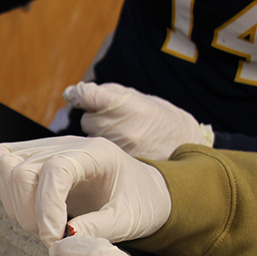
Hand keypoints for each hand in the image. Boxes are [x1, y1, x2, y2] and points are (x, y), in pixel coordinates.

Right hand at [0, 136, 170, 246]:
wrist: (141, 190)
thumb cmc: (139, 201)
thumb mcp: (129, 219)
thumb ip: (99, 228)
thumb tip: (66, 236)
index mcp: (96, 153)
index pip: (55, 169)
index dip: (46, 207)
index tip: (52, 238)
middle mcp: (66, 145)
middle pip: (22, 170)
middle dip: (28, 213)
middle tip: (49, 236)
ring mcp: (45, 148)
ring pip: (5, 167)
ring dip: (15, 205)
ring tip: (40, 225)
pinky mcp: (30, 157)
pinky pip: (1, 164)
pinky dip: (5, 191)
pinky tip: (27, 210)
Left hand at [63, 82, 213, 159]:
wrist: (184, 147)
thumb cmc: (161, 118)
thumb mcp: (141, 98)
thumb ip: (109, 93)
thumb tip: (77, 91)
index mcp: (126, 106)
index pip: (88, 96)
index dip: (78, 93)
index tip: (72, 93)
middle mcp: (119, 128)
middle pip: (87, 119)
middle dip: (96, 116)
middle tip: (116, 118)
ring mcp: (116, 148)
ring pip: (92, 137)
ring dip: (101, 133)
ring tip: (125, 133)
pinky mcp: (116, 163)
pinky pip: (99, 151)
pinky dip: (105, 148)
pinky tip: (123, 146)